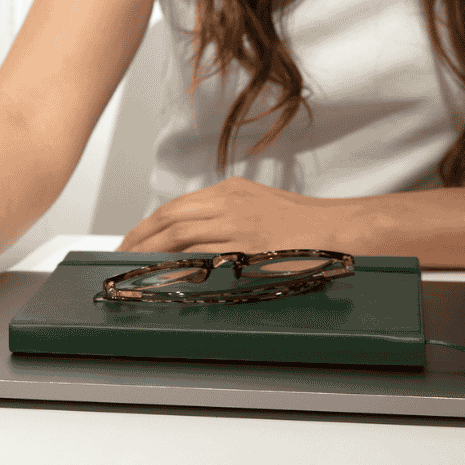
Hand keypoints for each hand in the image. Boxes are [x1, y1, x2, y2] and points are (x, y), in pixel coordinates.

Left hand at [117, 176, 356, 253]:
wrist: (343, 230)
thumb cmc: (307, 226)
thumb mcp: (261, 208)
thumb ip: (230, 218)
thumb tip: (197, 243)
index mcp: (231, 191)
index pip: (177, 207)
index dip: (149, 225)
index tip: (132, 241)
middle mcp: (229, 201)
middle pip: (170, 216)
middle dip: (140, 237)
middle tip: (121, 255)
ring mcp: (237, 222)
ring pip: (180, 232)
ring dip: (152, 250)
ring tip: (134, 267)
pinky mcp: (248, 243)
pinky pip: (203, 253)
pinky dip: (179, 262)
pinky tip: (165, 273)